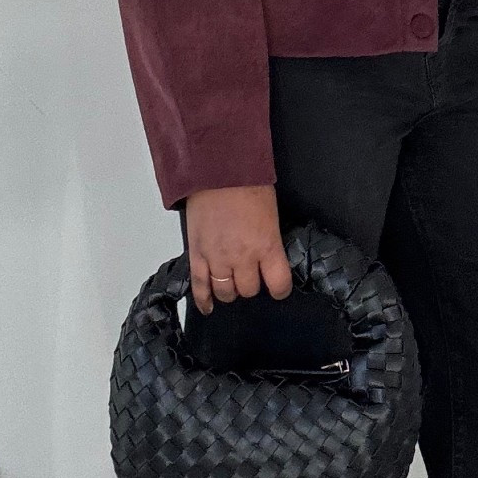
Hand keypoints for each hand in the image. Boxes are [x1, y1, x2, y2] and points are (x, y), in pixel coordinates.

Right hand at [183, 183, 293, 313]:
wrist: (216, 170)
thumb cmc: (247, 183)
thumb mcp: (271, 213)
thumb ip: (269, 240)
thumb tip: (268, 254)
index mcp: (267, 246)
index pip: (278, 284)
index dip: (280, 289)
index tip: (278, 286)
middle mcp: (243, 258)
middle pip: (249, 290)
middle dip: (252, 285)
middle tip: (251, 274)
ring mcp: (217, 258)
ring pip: (226, 292)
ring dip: (230, 290)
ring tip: (232, 282)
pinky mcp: (197, 254)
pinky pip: (200, 286)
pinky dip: (204, 300)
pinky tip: (208, 307)